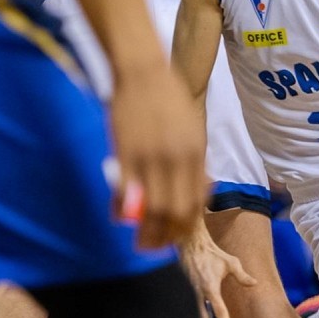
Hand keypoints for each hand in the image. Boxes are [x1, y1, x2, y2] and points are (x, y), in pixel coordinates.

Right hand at [107, 62, 205, 247]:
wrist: (143, 71)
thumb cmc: (168, 98)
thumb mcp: (192, 130)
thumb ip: (194, 162)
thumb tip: (199, 191)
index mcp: (195, 154)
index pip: (194, 202)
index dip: (186, 225)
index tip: (178, 237)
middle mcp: (175, 159)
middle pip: (174, 210)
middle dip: (167, 235)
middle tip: (157, 247)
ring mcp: (149, 157)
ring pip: (150, 207)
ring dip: (146, 231)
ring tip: (140, 244)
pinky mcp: (125, 152)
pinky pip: (125, 190)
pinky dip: (122, 209)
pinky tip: (120, 218)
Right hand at [178, 231, 255, 317]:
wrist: (192, 245)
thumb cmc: (212, 253)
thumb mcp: (231, 262)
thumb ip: (242, 276)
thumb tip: (255, 284)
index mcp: (210, 287)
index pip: (218, 309)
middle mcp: (199, 292)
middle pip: (202, 317)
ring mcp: (192, 292)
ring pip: (197, 313)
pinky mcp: (189, 290)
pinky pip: (194, 306)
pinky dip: (197, 317)